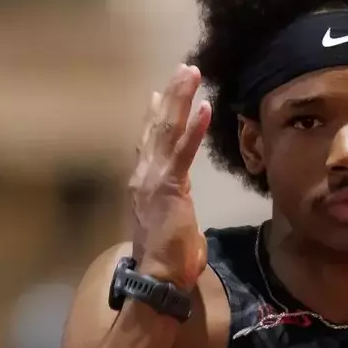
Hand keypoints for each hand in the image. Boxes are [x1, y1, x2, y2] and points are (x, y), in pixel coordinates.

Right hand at [128, 64, 211, 289]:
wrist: (158, 277)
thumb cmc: (168, 260)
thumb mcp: (170, 222)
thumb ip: (175, 205)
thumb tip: (181, 205)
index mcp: (143, 184)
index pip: (148, 142)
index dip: (154, 115)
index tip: (159, 92)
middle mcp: (143, 175)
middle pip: (156, 126)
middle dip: (170, 96)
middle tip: (184, 69)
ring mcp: (153, 179)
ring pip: (167, 130)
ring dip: (180, 99)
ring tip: (192, 73)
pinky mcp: (169, 186)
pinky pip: (183, 151)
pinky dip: (194, 128)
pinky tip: (204, 107)